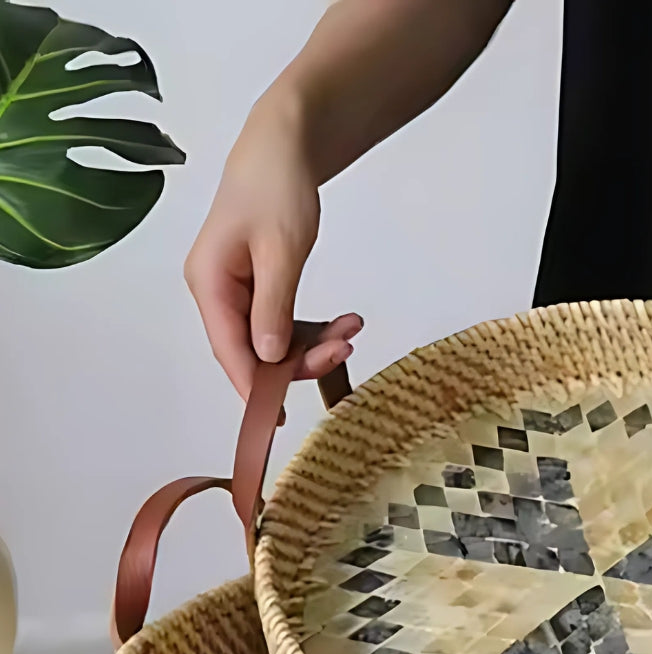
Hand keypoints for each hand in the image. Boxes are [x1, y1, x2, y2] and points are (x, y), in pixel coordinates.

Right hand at [184, 94, 361, 399]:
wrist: (285, 145)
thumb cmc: (276, 187)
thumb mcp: (280, 250)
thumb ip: (273, 307)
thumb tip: (267, 359)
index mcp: (209, 283)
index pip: (229, 350)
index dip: (254, 388)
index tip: (279, 420)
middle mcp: (216, 292)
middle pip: (255, 350)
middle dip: (302, 357)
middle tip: (345, 348)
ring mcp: (237, 291)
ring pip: (274, 340)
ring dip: (315, 342)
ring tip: (352, 328)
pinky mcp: (259, 287)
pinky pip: (284, 322)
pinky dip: (314, 327)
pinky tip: (346, 321)